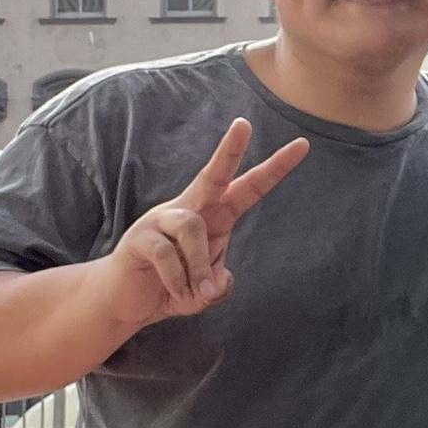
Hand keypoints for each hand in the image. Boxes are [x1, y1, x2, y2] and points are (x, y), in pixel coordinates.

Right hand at [104, 119, 308, 330]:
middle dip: (229, 150)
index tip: (302, 145)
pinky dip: (178, 282)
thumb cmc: (172, 287)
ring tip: (195, 294)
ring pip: (193, 227)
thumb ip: (219, 284)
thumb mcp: (205, 290)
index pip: (248, 188)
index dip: (274, 169)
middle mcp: (188, 209)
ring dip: (199, 268)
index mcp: (213, 216)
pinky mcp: (139, 238)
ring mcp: (160, 220)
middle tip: (244, 124)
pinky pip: (167, 254)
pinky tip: (176, 296)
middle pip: (213, 175)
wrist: (124, 303)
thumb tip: (216, 282)